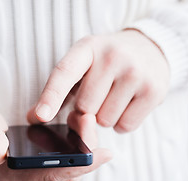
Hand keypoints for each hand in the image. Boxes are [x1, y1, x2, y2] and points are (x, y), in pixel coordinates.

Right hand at [0, 101, 111, 180]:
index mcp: (6, 174)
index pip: (49, 174)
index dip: (77, 165)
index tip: (100, 154)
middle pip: (61, 179)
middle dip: (85, 164)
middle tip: (106, 149)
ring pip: (62, 177)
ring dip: (80, 163)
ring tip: (95, 144)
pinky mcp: (29, 176)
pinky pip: (56, 173)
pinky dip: (71, 161)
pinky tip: (81, 147)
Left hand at [28, 30, 169, 133]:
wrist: (150, 49)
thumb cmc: (107, 62)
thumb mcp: (81, 66)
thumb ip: (57, 92)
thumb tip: (33, 118)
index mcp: (87, 48)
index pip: (64, 74)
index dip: (51, 97)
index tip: (40, 116)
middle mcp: (112, 56)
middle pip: (85, 108)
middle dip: (86, 111)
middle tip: (97, 96)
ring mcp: (136, 73)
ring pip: (105, 121)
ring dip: (105, 118)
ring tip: (114, 96)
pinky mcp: (154, 91)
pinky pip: (125, 126)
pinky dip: (122, 123)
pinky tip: (127, 104)